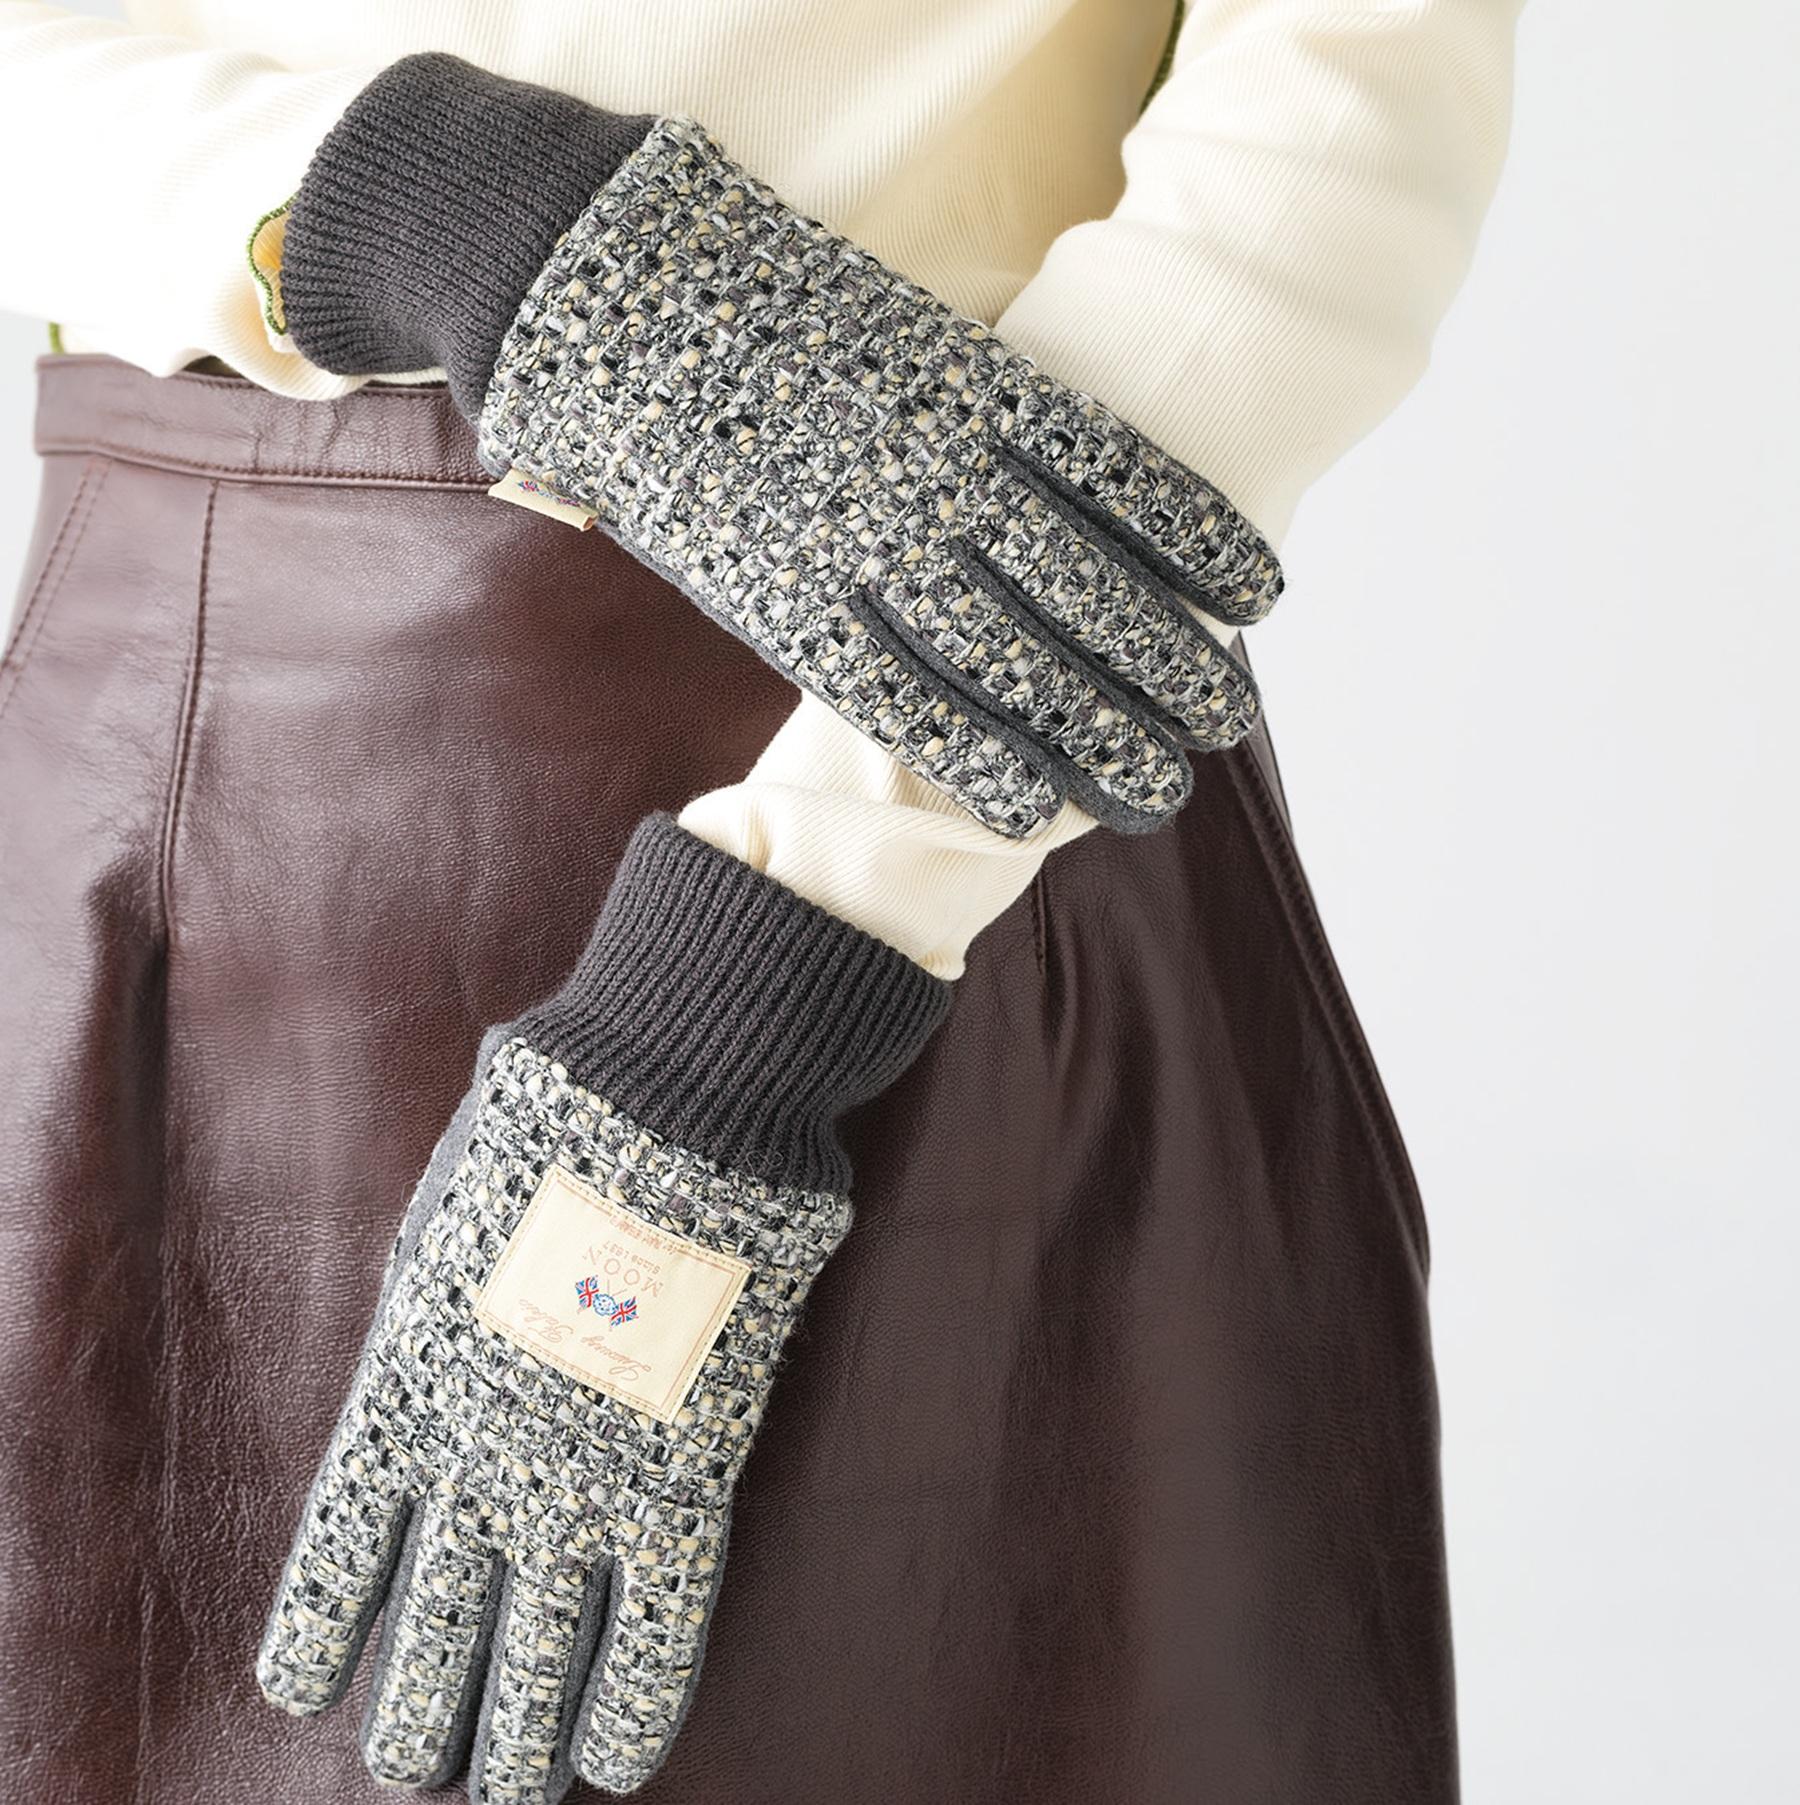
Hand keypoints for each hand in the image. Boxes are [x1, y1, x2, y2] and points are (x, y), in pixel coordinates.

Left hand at [255, 818, 948, 1799]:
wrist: (672, 1095)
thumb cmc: (554, 1131)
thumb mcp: (444, 1219)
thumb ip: (429, 1309)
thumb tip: (432, 1366)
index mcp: (408, 1385)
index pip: (343, 1553)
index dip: (321, 1635)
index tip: (307, 1688)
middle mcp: (482, 1455)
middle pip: (435, 1635)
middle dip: (422, 1720)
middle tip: (423, 1763)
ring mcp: (585, 1472)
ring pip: (536, 1655)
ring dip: (515, 1744)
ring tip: (504, 1790)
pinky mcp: (685, 1472)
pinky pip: (657, 1624)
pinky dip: (634, 1704)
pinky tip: (612, 1762)